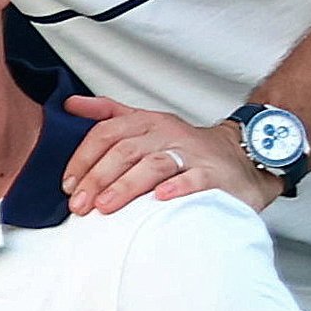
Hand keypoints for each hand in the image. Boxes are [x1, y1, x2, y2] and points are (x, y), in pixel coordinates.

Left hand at [60, 96, 277, 213]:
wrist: (243, 157)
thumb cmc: (184, 146)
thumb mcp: (146, 124)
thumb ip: (108, 114)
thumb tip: (69, 104)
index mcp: (147, 122)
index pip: (106, 133)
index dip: (83, 158)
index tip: (68, 184)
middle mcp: (168, 133)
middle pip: (125, 151)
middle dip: (97, 178)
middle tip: (79, 204)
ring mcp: (192, 153)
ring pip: (153, 164)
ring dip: (126, 186)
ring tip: (105, 206)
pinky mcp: (215, 175)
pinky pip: (194, 179)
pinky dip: (176, 188)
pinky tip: (158, 199)